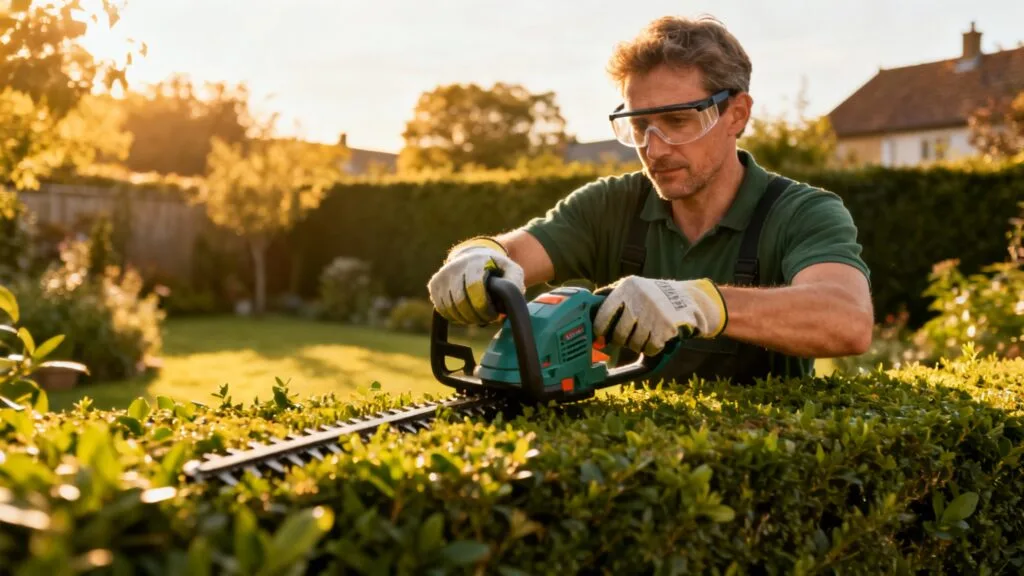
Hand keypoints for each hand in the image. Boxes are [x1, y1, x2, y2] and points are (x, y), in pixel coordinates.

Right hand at [427, 237, 524, 324]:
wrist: (473, 255)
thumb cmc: (496, 267)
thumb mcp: (512, 270)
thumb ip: (514, 283)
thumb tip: (511, 302)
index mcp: (475, 261)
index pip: (474, 288)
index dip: (484, 307)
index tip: (493, 314)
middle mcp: (455, 266)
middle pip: (461, 300)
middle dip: (475, 315)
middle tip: (486, 318)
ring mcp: (442, 275)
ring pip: (450, 307)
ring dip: (465, 318)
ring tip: (477, 316)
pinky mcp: (434, 285)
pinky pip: (441, 308)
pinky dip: (454, 316)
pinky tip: (465, 314)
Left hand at [593, 276, 726, 354]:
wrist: (688, 297)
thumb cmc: (653, 294)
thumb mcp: (632, 286)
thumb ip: (612, 295)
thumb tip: (588, 308)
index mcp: (627, 288)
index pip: (604, 313)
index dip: (600, 329)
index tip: (600, 336)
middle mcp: (639, 300)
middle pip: (619, 334)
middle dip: (620, 341)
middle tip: (623, 339)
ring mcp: (653, 315)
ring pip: (634, 344)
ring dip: (636, 345)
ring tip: (642, 336)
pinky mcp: (666, 328)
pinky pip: (650, 348)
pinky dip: (650, 348)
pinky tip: (654, 339)